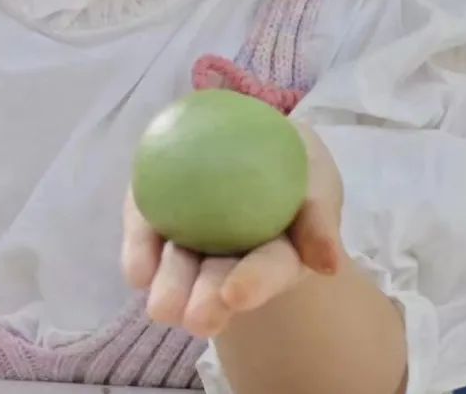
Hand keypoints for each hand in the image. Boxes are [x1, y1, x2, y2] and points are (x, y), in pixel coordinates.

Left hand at [122, 122, 343, 339]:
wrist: (249, 147)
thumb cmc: (293, 165)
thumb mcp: (316, 176)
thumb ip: (320, 213)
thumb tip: (327, 262)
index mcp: (280, 254)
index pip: (271, 269)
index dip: (256, 282)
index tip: (236, 295)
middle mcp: (233, 259)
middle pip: (220, 281)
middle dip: (207, 300)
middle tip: (195, 317)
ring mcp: (193, 243)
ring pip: (180, 268)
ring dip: (172, 287)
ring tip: (163, 307)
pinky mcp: (157, 223)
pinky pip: (148, 239)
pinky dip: (140, 254)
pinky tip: (137, 272)